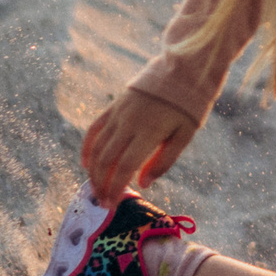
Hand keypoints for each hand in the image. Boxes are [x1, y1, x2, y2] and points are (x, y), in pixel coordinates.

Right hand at [80, 89, 201, 205]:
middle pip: (106, 160)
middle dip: (101, 185)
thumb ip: (163, 161)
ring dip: (93, 171)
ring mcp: (119, 113)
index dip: (115, 189)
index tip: (112, 206)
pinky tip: (86, 164)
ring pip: (97, 146)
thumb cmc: (188, 106)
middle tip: (103, 203)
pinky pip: (95, 129)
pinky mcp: (114, 105)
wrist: (183, 70)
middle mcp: (129, 123)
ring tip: (96, 189)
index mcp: (149, 132)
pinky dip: (87, 147)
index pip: (124, 168)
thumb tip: (142, 184)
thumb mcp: (184, 135)